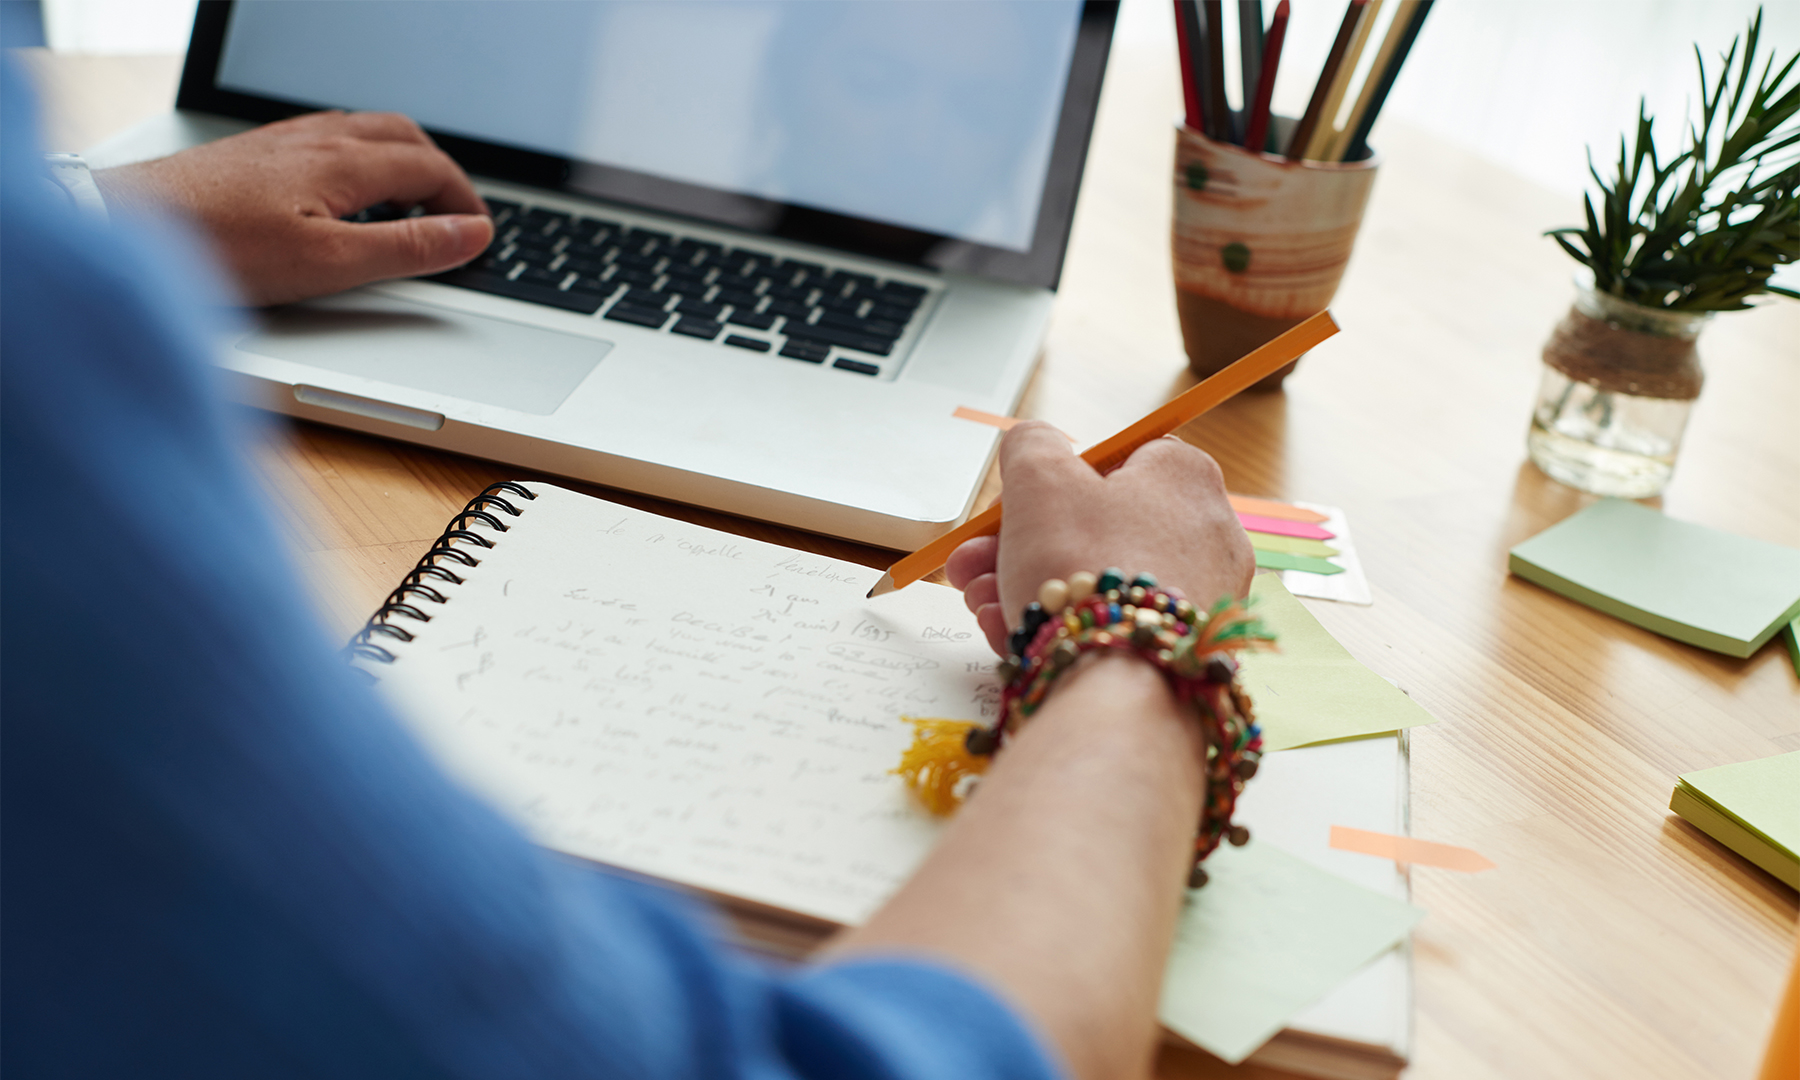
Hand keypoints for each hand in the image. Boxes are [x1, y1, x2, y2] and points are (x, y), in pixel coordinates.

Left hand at [94, 111, 492, 305]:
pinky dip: (361, 159)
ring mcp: (280, 142)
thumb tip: (471, 234)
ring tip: (414, 200)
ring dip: (402, 160)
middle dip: (441, 171)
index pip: (429, 169)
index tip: (481, 236)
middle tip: (458, 213)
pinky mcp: (251, 154)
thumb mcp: (330, 262)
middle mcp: (314, 140)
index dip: (464, 203)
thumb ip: (407, 248)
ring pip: (363, 131)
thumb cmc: (218, 247)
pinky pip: (326, 139)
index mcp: (343, 163)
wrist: (125, 224)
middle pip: (402, 136)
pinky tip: (344, 191)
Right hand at [946, 423, 1253, 655]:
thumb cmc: (1083, 565)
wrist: (1120, 684)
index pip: (1114, 460)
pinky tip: (1013, 639)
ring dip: (1028, 588)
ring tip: (979, 607)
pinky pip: (1115, 626)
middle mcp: (1208, 533)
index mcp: (1185, 476)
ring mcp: (1201, 597)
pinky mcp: (1185, 650)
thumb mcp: (1038, 478)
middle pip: (1096, 528)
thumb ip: (1031, 445)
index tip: (1005, 509)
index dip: (1050, 484)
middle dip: (1019, 546)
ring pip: (1098, 582)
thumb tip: (1033, 444)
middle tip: (969, 566)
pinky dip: (1063, 628)